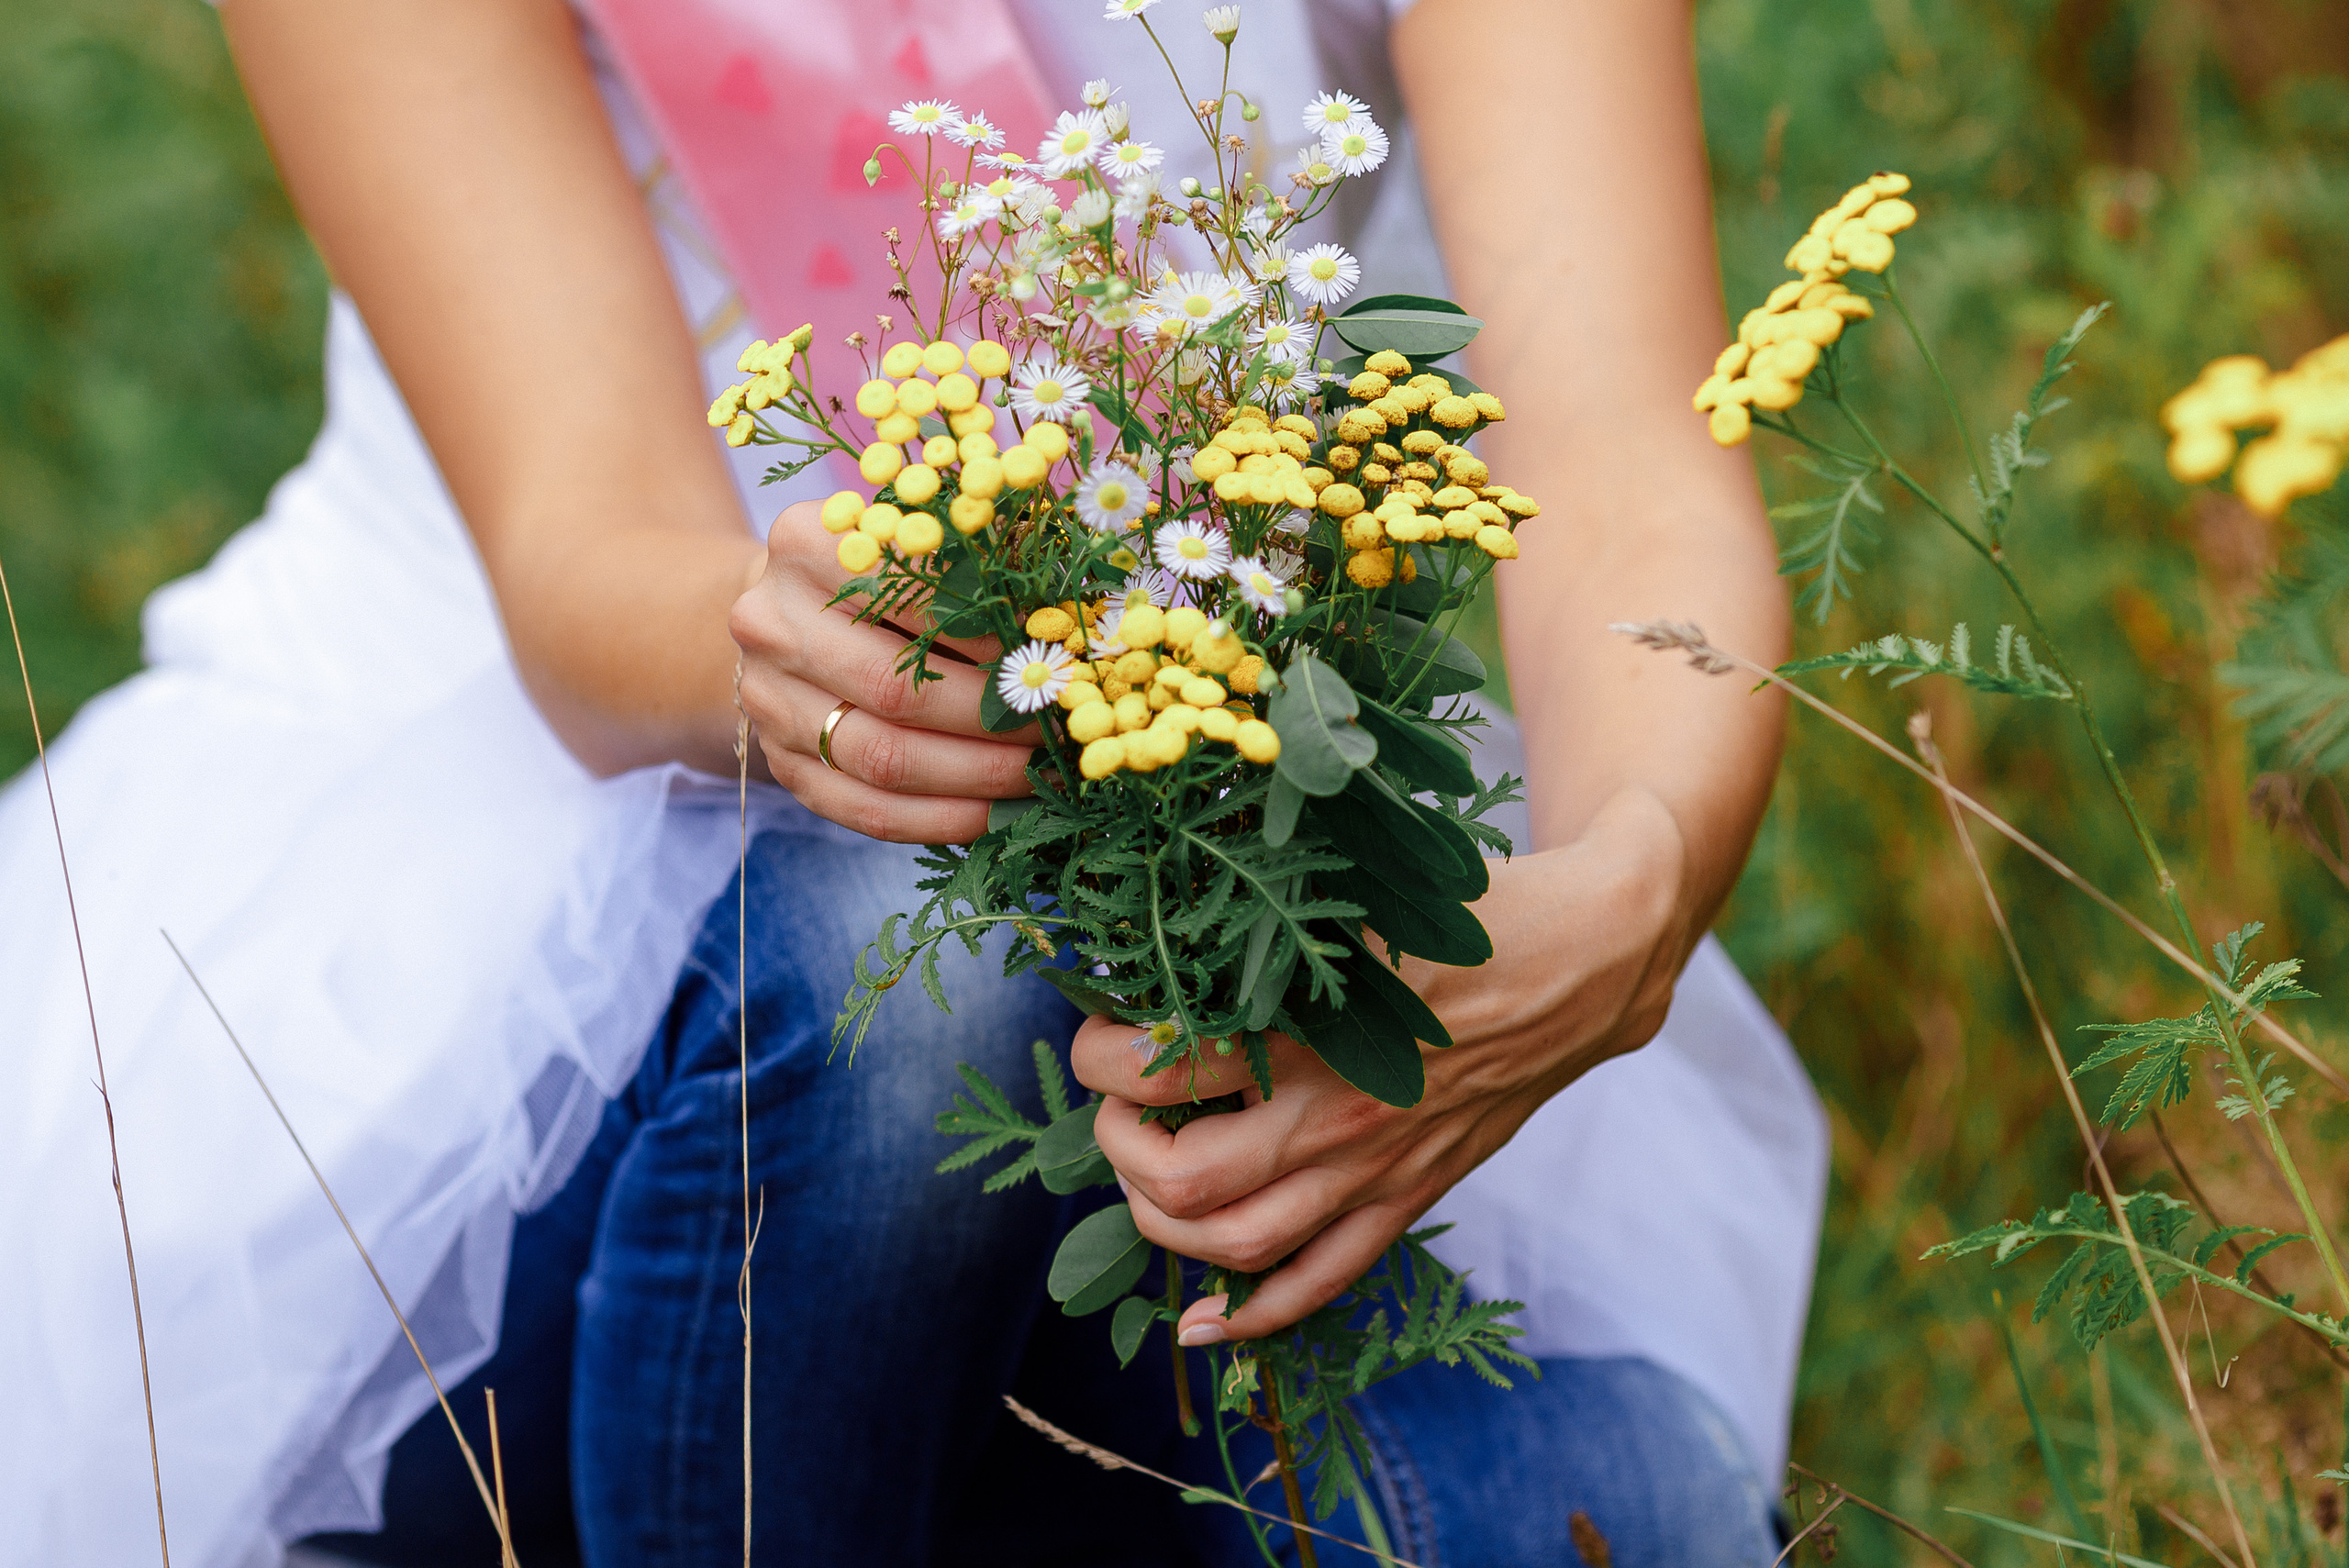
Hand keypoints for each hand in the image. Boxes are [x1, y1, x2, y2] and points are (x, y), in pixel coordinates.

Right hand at [730, 501, 1039, 842]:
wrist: (787, 614)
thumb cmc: (878, 572)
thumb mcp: (915, 543)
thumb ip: (977, 564)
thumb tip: (1063, 618)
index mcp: (806, 545)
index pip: (913, 597)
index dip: (991, 635)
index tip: (1050, 658)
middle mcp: (772, 624)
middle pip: (897, 690)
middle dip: (993, 719)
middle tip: (1059, 727)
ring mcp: (769, 702)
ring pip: (885, 759)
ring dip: (978, 776)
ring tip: (1042, 772)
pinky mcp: (783, 765)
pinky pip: (869, 811)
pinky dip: (944, 819)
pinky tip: (998, 813)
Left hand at [1069, 788, 1691, 1342]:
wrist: (1585, 960)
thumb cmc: (1466, 906)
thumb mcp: (1363, 885)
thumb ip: (1270, 902)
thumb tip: (1165, 876)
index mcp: (1319, 1026)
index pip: (1165, 1066)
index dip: (1102, 1054)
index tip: (1099, 1023)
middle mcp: (1340, 1110)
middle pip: (1185, 1179)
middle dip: (1119, 1144)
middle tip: (1117, 1101)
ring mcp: (1377, 1168)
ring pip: (1239, 1245)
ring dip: (1161, 1224)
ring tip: (1142, 1174)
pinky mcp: (1410, 1196)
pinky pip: (1323, 1282)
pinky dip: (1254, 1317)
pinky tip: (1203, 1324)